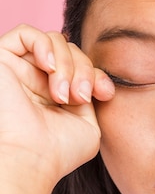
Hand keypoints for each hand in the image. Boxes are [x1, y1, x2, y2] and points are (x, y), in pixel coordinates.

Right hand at [0, 25, 114, 193]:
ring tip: (63, 94)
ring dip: (67, 64)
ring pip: (54, 41)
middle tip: (79, 96)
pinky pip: (26, 33)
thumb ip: (91, 97)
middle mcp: (36, 81)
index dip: (97, 75)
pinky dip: (45, 45)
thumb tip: (95, 79)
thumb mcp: (88, 125)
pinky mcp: (2, 61)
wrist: (32, 159)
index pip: (82, 68)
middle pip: (71, 52)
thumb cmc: (58, 151)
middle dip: (83, 71)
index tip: (105, 93)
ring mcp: (20, 70)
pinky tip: (50, 67)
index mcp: (56, 95)